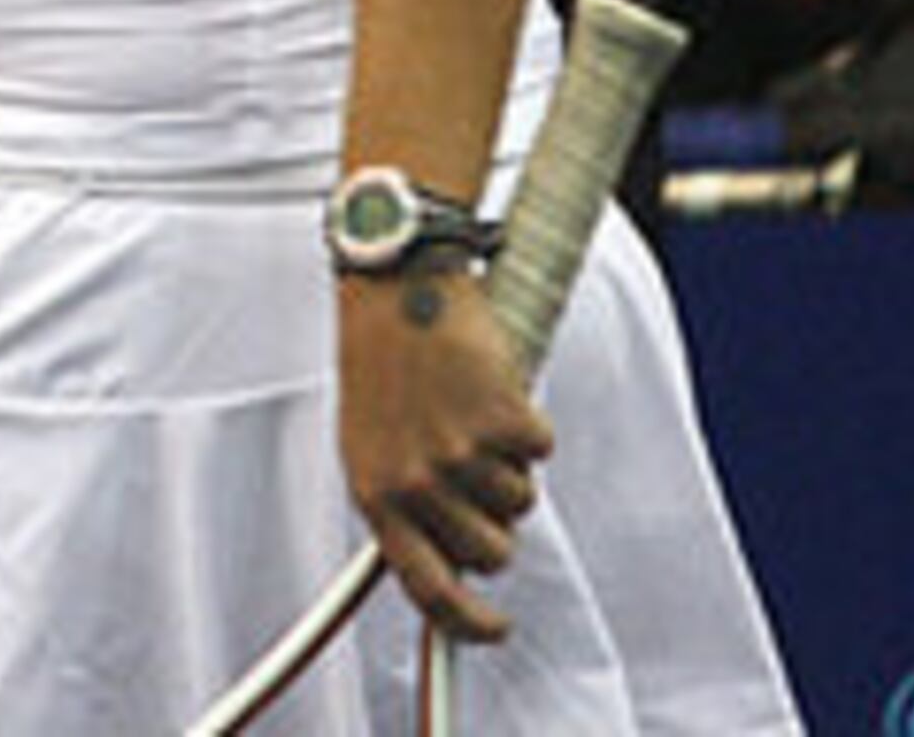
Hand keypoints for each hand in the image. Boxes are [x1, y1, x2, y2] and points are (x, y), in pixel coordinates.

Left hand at [337, 266, 553, 641]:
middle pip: (493, 552)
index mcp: (375, 495)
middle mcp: (416, 483)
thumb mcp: (371, 445)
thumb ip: (406, 505)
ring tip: (471, 412)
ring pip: (522, 501)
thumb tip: (454, 568)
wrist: (394, 285)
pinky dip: (530, 421)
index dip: (468, 624)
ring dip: (510, 465)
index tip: (496, 629)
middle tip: (480, 472)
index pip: (427, 590)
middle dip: (497, 522)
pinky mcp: (502, 419)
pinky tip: (493, 384)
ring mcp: (460, 453)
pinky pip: (542, 449)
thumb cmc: (382, 366)